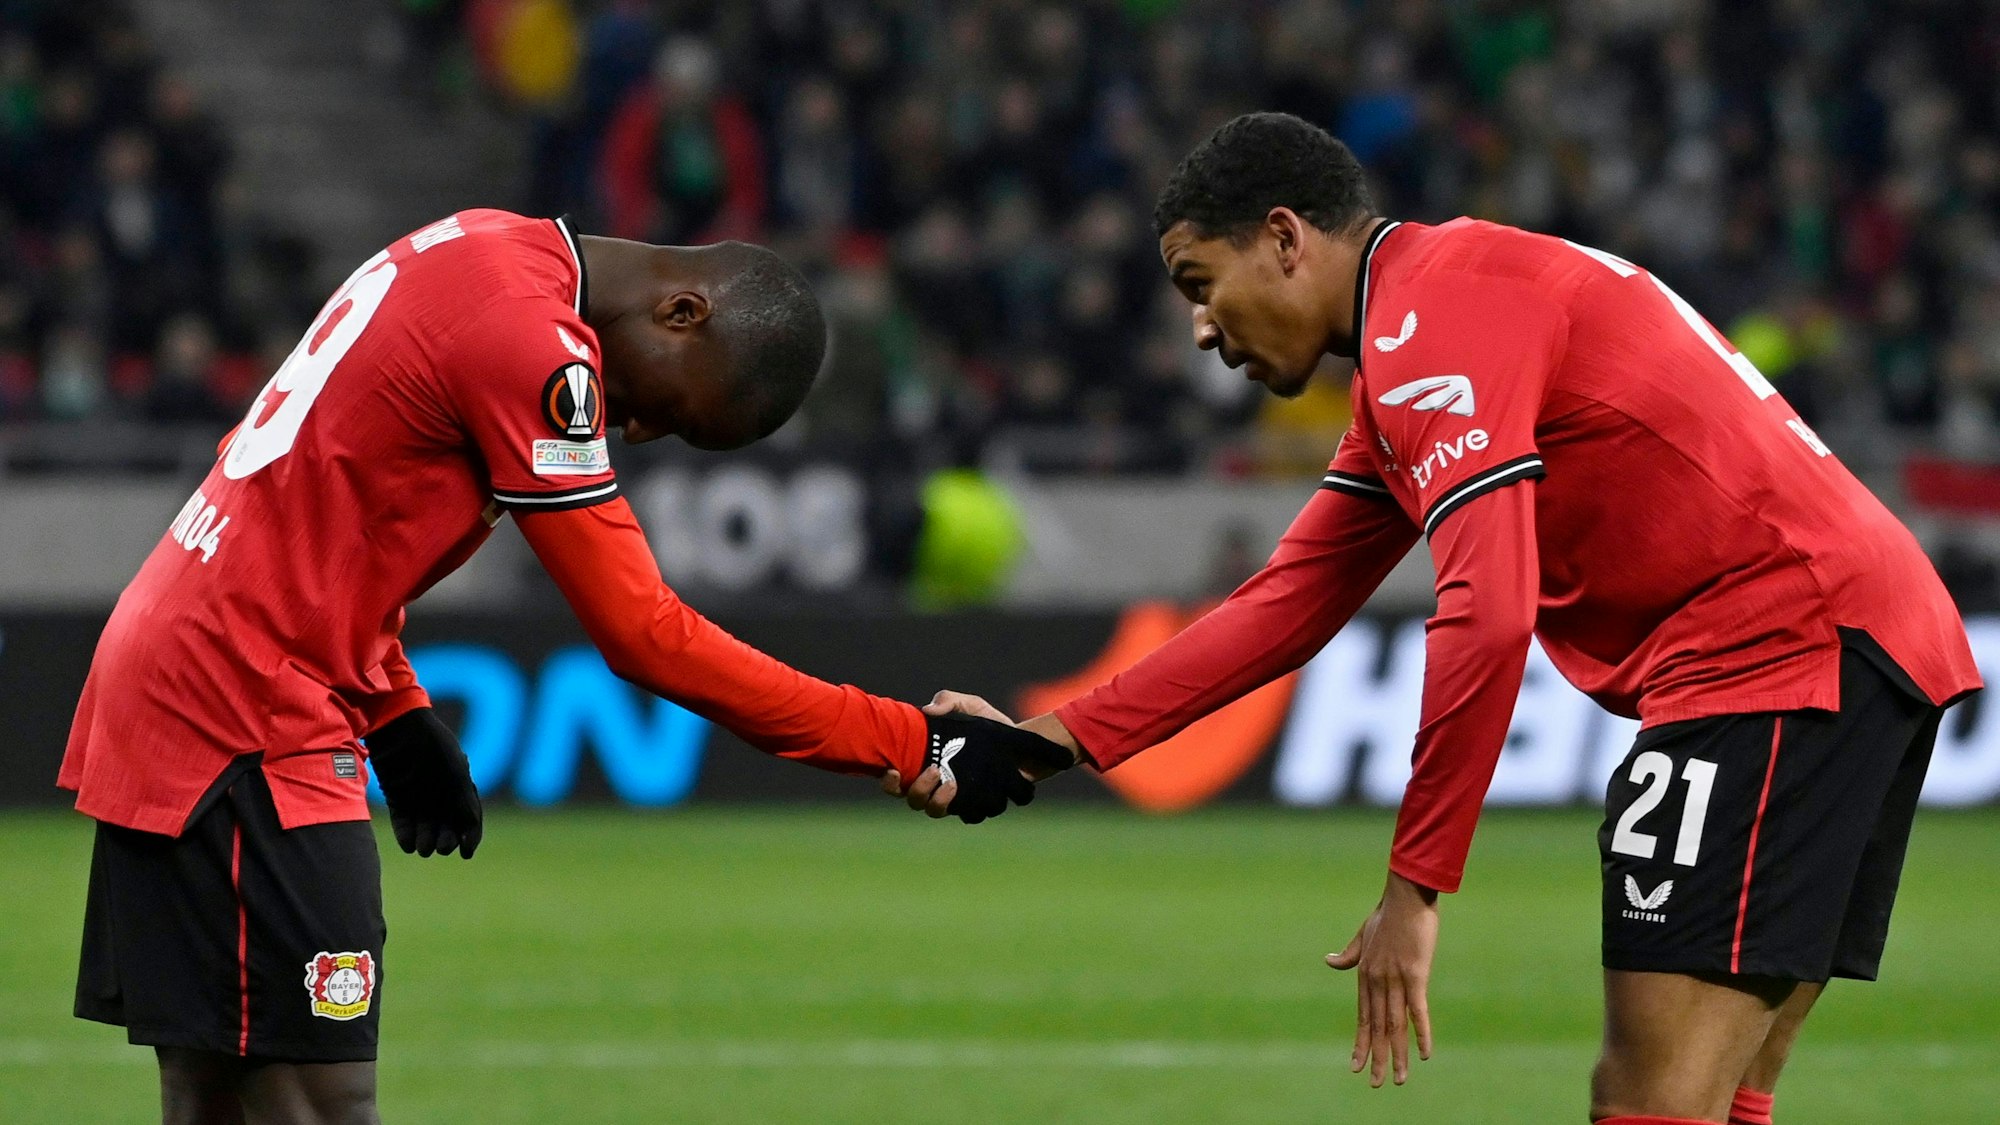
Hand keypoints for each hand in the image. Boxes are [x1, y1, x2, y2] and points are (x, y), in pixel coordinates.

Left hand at [365, 707, 482, 858]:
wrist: (399, 730)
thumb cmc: (434, 749)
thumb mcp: (457, 778)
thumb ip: (466, 808)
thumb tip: (469, 844)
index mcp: (461, 789)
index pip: (469, 820)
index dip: (469, 838)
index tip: (464, 853)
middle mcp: (441, 795)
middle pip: (447, 828)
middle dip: (446, 841)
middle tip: (442, 845)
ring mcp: (418, 798)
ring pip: (425, 830)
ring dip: (426, 842)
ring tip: (424, 846)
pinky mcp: (397, 799)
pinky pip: (404, 825)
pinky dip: (407, 837)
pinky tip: (409, 843)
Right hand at [879, 693, 1072, 823]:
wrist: (1021, 741)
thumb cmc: (988, 722)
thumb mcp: (969, 705)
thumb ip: (949, 700)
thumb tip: (927, 710)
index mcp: (924, 762)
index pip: (896, 780)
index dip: (888, 781)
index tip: (893, 771)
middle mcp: (935, 784)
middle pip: (914, 800)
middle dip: (918, 789)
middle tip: (935, 770)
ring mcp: (954, 797)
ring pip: (935, 811)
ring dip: (938, 801)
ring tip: (952, 784)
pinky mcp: (976, 805)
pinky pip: (966, 816)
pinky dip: (966, 808)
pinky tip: (975, 792)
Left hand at [1326, 871, 1437, 1085]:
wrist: (1403, 894)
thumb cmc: (1386, 914)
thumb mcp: (1362, 934)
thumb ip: (1348, 953)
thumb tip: (1328, 961)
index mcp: (1365, 975)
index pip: (1363, 1017)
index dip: (1361, 1043)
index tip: (1357, 1065)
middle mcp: (1377, 981)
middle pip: (1377, 1027)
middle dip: (1377, 1058)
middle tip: (1376, 1084)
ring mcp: (1395, 979)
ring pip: (1395, 1025)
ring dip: (1398, 1053)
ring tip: (1399, 1079)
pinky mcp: (1415, 974)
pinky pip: (1418, 1010)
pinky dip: (1421, 1033)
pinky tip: (1424, 1054)